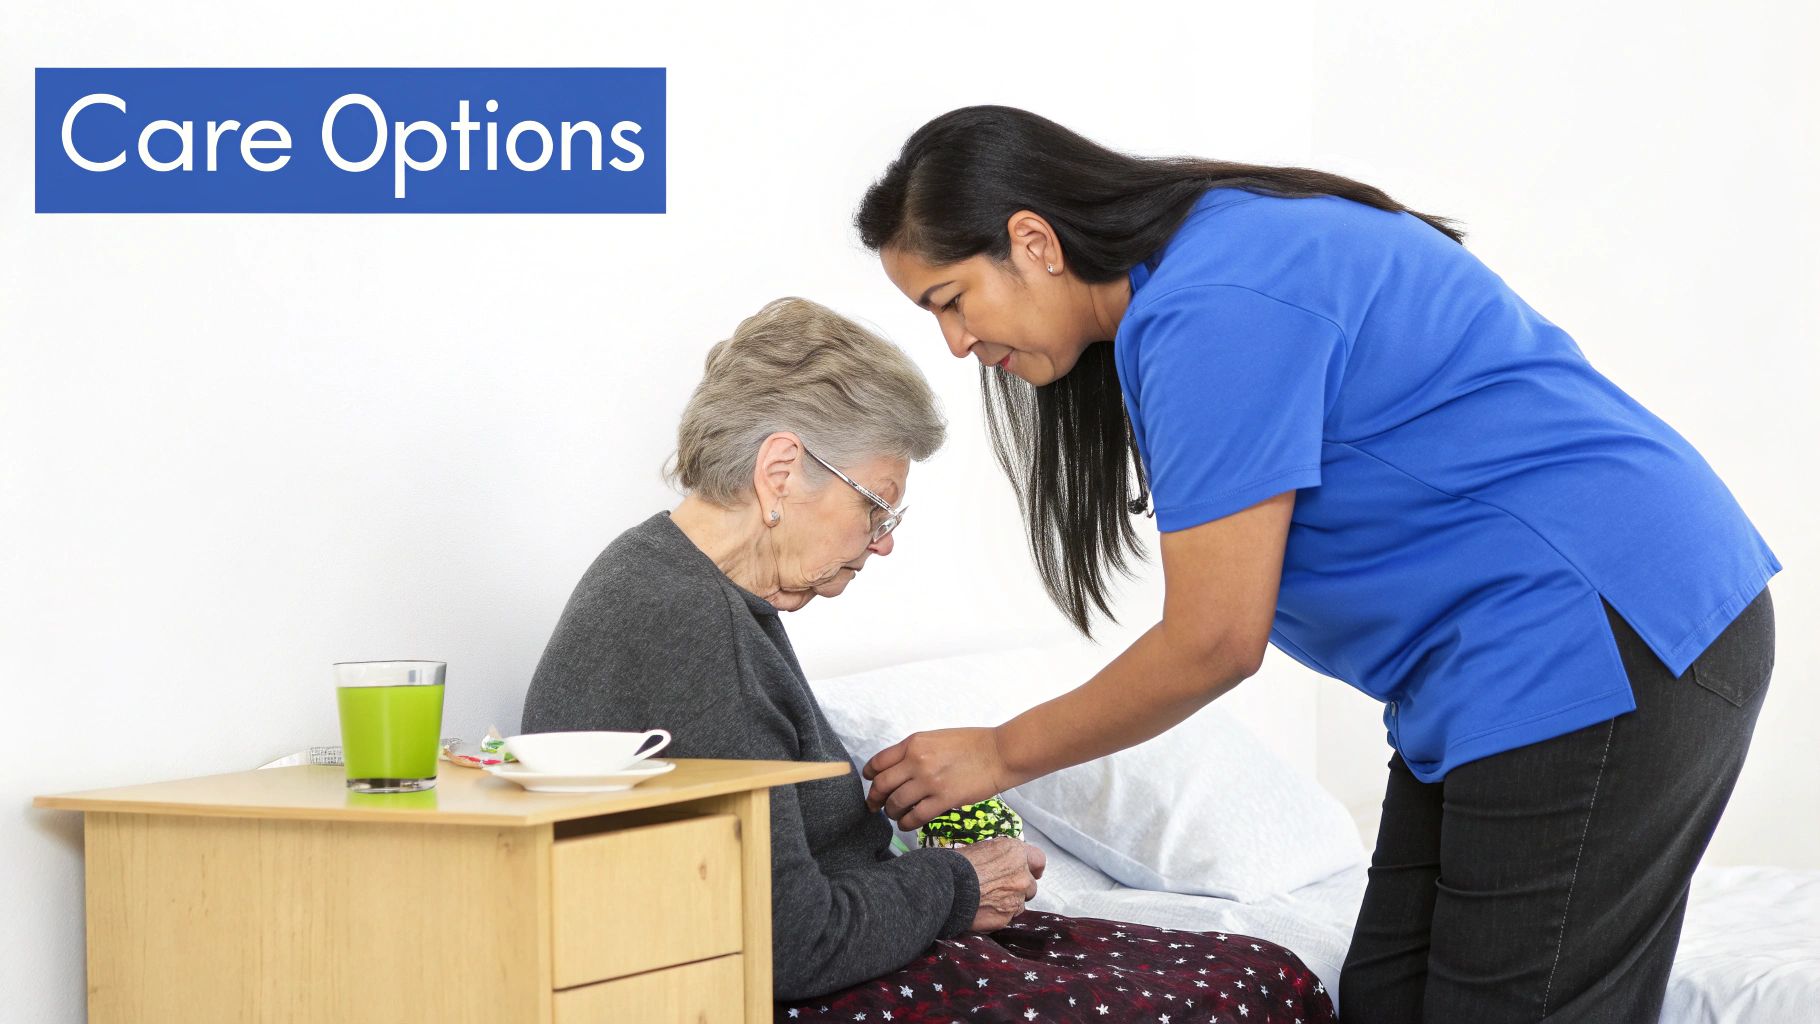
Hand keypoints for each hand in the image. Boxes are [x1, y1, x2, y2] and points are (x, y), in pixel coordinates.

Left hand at [863, 727, 1009, 830]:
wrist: (1000, 753)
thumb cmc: (972, 744)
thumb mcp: (936, 738)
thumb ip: (915, 751)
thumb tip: (897, 769)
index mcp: (914, 742)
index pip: (878, 762)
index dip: (870, 776)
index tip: (871, 784)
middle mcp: (917, 761)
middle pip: (881, 785)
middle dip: (874, 799)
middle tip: (874, 806)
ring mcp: (929, 781)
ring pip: (896, 803)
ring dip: (891, 812)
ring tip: (895, 815)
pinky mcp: (944, 799)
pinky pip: (915, 817)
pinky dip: (906, 823)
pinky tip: (907, 824)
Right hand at [953, 838, 1040, 931]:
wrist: (944, 886)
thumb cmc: (957, 864)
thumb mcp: (981, 848)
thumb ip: (1000, 856)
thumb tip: (1001, 862)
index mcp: (1015, 853)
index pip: (1038, 860)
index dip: (1034, 867)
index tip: (1032, 872)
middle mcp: (1021, 875)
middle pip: (1030, 885)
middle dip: (1019, 888)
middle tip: (1002, 889)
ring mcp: (1016, 898)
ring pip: (1020, 904)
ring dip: (1009, 903)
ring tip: (988, 901)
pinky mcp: (1006, 917)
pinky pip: (1007, 918)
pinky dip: (998, 916)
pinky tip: (983, 911)